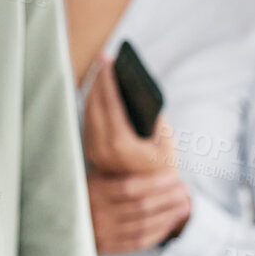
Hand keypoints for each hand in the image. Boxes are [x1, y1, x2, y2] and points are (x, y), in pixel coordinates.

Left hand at [81, 53, 174, 176]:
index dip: (107, 79)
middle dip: (99, 79)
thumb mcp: (165, 141)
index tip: (108, 60)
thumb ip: (154, 118)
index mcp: (120, 143)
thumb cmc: (161, 168)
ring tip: (103, 70)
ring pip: (89, 111)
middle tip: (105, 59)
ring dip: (95, 89)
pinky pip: (89, 119)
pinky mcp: (91, 150)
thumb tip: (138, 93)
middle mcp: (101, 146)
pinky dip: (94, 102)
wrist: (148, 196)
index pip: (110, 102)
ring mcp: (93, 149)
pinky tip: (100, 90)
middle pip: (95, 103)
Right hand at [87, 170, 191, 254]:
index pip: (130, 187)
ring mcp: (103, 233)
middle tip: (185, 190)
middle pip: (141, 207)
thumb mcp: (95, 177)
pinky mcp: (108, 247)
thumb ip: (119, 173)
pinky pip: (139, 241)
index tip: (173, 177)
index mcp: (95, 191)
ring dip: (168, 216)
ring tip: (184, 206)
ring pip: (143, 225)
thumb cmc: (85, 193)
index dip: (155, 183)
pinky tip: (171, 223)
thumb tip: (154, 162)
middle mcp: (98, 213)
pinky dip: (158, 232)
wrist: (60, 220)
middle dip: (167, 198)